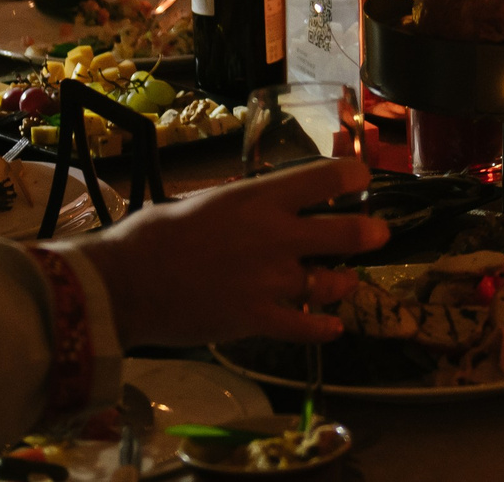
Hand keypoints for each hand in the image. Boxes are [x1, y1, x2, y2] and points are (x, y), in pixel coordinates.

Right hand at [69, 156, 389, 344]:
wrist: (125, 282)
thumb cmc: (156, 234)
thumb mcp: (208, 200)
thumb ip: (247, 204)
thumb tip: (268, 203)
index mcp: (260, 197)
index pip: (326, 177)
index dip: (353, 176)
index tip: (362, 178)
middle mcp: (275, 235)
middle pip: (345, 232)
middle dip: (369, 233)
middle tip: (378, 234)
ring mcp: (270, 280)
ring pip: (330, 283)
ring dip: (341, 283)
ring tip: (343, 282)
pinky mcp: (258, 319)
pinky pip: (306, 327)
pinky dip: (324, 328)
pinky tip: (332, 327)